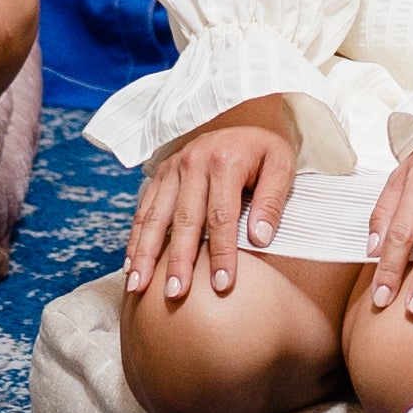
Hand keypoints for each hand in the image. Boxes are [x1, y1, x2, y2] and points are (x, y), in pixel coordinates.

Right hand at [129, 106, 295, 302]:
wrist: (240, 118)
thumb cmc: (263, 151)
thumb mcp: (282, 165)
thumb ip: (273, 200)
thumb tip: (259, 239)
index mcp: (225, 161)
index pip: (222, 217)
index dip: (221, 253)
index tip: (222, 285)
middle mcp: (193, 162)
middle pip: (184, 220)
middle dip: (178, 260)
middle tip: (175, 293)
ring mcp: (172, 168)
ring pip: (155, 216)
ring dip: (146, 254)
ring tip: (139, 286)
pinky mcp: (160, 174)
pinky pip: (143, 209)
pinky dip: (135, 239)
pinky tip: (131, 266)